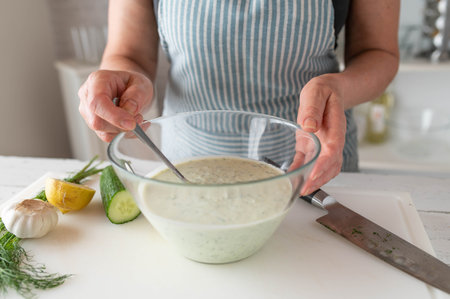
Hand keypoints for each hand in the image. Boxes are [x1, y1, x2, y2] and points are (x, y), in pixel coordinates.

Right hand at [78, 70, 153, 141]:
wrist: (127, 86)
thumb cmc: (131, 82)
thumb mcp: (141, 83)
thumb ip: (137, 95)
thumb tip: (130, 110)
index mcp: (97, 81)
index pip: (97, 102)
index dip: (114, 116)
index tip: (131, 123)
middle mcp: (88, 97)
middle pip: (97, 121)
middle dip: (122, 125)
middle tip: (139, 118)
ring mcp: (88, 112)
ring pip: (103, 132)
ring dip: (125, 130)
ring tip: (137, 118)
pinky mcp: (95, 125)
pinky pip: (109, 136)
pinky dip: (125, 134)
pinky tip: (134, 125)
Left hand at [297, 74, 345, 194]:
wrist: (329, 92)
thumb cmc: (323, 91)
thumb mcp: (315, 92)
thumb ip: (312, 108)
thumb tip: (309, 126)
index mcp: (335, 126)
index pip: (333, 148)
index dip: (324, 163)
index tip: (314, 173)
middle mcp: (332, 139)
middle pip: (331, 165)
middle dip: (319, 179)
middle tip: (303, 189)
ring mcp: (324, 146)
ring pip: (325, 169)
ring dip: (314, 181)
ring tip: (298, 190)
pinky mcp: (313, 147)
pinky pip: (310, 163)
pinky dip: (303, 173)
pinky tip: (292, 179)